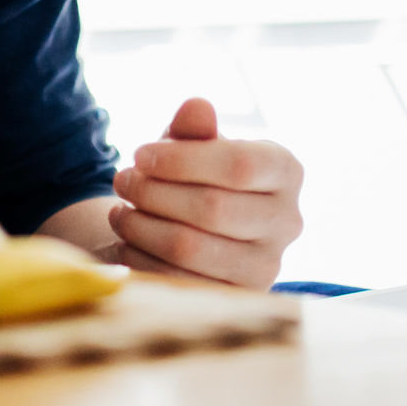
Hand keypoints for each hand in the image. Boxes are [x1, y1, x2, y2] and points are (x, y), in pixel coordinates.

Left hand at [106, 98, 302, 289]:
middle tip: (121, 180)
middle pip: (213, 207)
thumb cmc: (196, 175)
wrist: (199, 229)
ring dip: (142, 226)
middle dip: (154, 191)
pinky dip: (143, 259)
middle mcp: (288, 220)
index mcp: (286, 171)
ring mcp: (267, 266)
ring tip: (118, 210)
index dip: (182, 159)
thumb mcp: (194, 146)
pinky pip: (179, 282)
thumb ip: (195, 128)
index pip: (240, 164)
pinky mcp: (236, 298)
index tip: (139, 154)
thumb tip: (196, 106)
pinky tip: (127, 241)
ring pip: (191, 247)